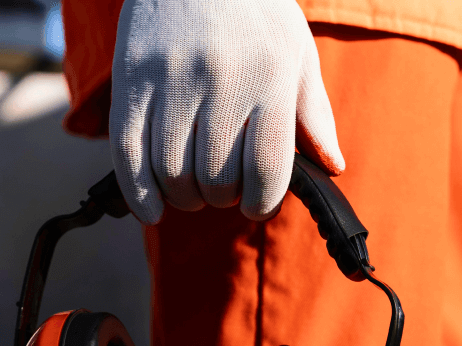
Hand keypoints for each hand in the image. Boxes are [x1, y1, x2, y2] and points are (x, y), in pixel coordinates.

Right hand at [109, 0, 344, 223]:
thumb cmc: (257, 14)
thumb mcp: (298, 56)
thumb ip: (315, 116)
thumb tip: (334, 167)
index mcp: (269, 80)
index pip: (267, 171)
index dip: (262, 204)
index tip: (258, 206)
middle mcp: (221, 81)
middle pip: (217, 179)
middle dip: (224, 200)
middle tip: (226, 190)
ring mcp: (172, 80)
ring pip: (173, 172)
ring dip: (186, 198)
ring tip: (195, 191)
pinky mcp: (131, 78)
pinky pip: (128, 152)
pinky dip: (139, 193)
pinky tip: (153, 210)